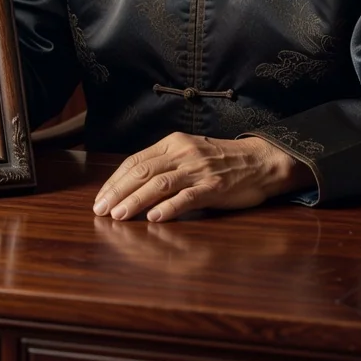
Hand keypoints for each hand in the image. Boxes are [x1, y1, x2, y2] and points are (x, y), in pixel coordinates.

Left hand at [92, 132, 313, 222]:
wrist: (259, 160)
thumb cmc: (221, 160)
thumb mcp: (189, 153)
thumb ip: (165, 164)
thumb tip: (132, 184)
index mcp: (173, 142)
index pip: (136, 161)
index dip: (115, 181)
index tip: (100, 198)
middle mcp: (182, 153)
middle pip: (142, 172)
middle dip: (118, 192)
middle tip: (101, 210)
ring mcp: (198, 169)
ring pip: (160, 184)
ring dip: (136, 201)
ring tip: (119, 216)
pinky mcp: (214, 187)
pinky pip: (187, 197)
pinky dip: (169, 207)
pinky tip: (154, 217)